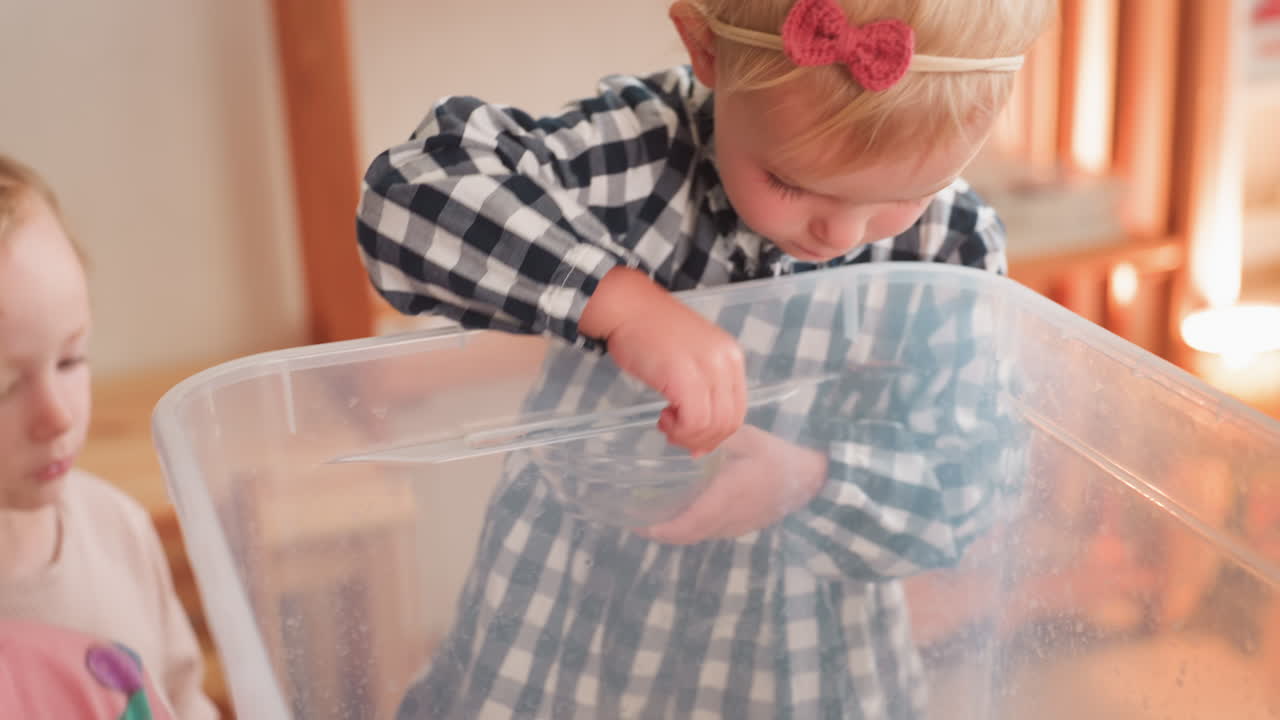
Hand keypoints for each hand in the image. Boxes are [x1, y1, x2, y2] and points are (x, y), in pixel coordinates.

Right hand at [580, 267, 745, 455]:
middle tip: (676, 436)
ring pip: (712, 425)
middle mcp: (726, 362)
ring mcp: (708, 368)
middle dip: (703, 440)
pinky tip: (663, 417)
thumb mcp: (691, 356)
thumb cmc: (651, 331)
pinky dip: (679, 429)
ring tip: (667, 424)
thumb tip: (700, 437)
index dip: (718, 434)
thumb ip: (702, 389)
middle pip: (729, 422)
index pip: (738, 410)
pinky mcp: (685, 377)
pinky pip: (694, 420)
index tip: (695, 442)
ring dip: (688, 436)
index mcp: (731, 357)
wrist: (628, 308)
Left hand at [638, 425, 827, 544]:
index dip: (660, 529)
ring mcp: (737, 526)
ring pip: (699, 534)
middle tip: (637, 517)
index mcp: (726, 499)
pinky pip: (711, 530)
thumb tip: (676, 434)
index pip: (687, 525)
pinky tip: (684, 508)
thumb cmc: (777, 455)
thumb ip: (712, 438)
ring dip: (676, 530)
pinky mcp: (743, 526)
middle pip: (688, 535)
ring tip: (654, 512)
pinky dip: (693, 525)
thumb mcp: (744, 437)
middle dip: (661, 531)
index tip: (637, 523)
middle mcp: (729, 520)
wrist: (812, 478)